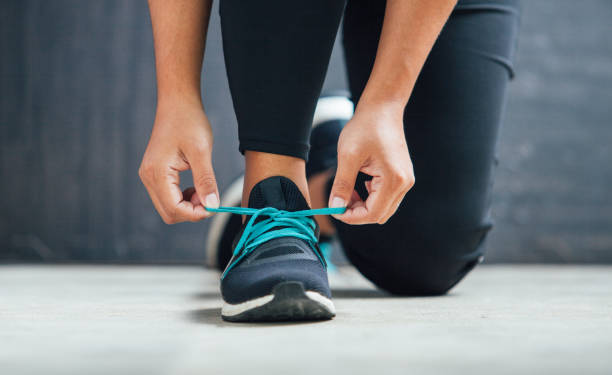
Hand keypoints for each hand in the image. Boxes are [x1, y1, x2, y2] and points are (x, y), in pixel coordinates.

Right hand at [139, 100, 218, 223]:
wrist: (178, 104)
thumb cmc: (189, 122)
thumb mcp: (201, 152)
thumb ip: (206, 181)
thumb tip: (212, 206)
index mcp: (156, 173)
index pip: (174, 209)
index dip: (196, 214)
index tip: (214, 206)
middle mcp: (148, 177)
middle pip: (169, 213)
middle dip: (192, 212)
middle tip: (210, 197)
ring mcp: (150, 176)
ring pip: (169, 207)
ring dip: (189, 206)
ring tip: (204, 189)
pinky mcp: (155, 173)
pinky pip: (168, 197)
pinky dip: (184, 198)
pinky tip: (196, 186)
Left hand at [329, 104, 414, 223]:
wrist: (382, 109)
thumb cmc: (365, 128)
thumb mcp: (348, 157)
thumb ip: (342, 185)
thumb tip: (335, 207)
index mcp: (394, 179)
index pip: (373, 213)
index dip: (351, 216)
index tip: (334, 210)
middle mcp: (404, 183)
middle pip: (379, 214)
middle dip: (357, 213)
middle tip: (338, 201)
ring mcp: (405, 180)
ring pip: (383, 208)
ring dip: (363, 205)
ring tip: (347, 191)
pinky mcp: (402, 176)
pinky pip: (386, 197)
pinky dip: (370, 197)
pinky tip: (358, 184)